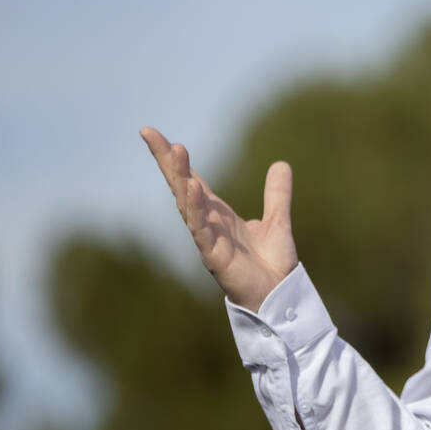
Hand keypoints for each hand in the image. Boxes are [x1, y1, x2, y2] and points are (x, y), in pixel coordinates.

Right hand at [140, 127, 296, 311]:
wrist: (278, 296)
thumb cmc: (271, 265)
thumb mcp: (278, 220)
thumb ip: (277, 194)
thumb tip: (281, 164)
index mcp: (217, 214)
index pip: (191, 179)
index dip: (175, 159)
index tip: (155, 134)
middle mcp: (207, 223)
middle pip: (181, 185)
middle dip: (166, 161)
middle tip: (149, 133)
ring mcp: (207, 239)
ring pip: (187, 204)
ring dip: (180, 177)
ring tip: (175, 149)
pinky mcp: (213, 256)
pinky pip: (201, 229)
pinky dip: (196, 208)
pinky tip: (192, 187)